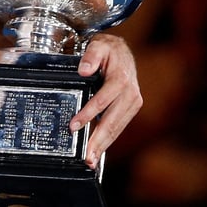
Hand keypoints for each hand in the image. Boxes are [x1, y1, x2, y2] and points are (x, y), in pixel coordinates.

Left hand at [69, 33, 143, 168]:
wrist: (123, 52)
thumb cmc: (109, 50)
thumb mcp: (98, 46)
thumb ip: (91, 56)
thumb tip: (84, 70)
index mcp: (121, 78)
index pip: (103, 100)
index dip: (88, 114)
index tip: (73, 126)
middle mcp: (131, 93)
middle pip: (112, 120)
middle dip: (98, 140)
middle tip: (86, 156)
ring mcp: (133, 102)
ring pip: (117, 127)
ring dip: (103, 144)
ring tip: (91, 160)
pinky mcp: (131, 108)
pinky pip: (119, 126)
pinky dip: (109, 139)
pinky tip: (99, 150)